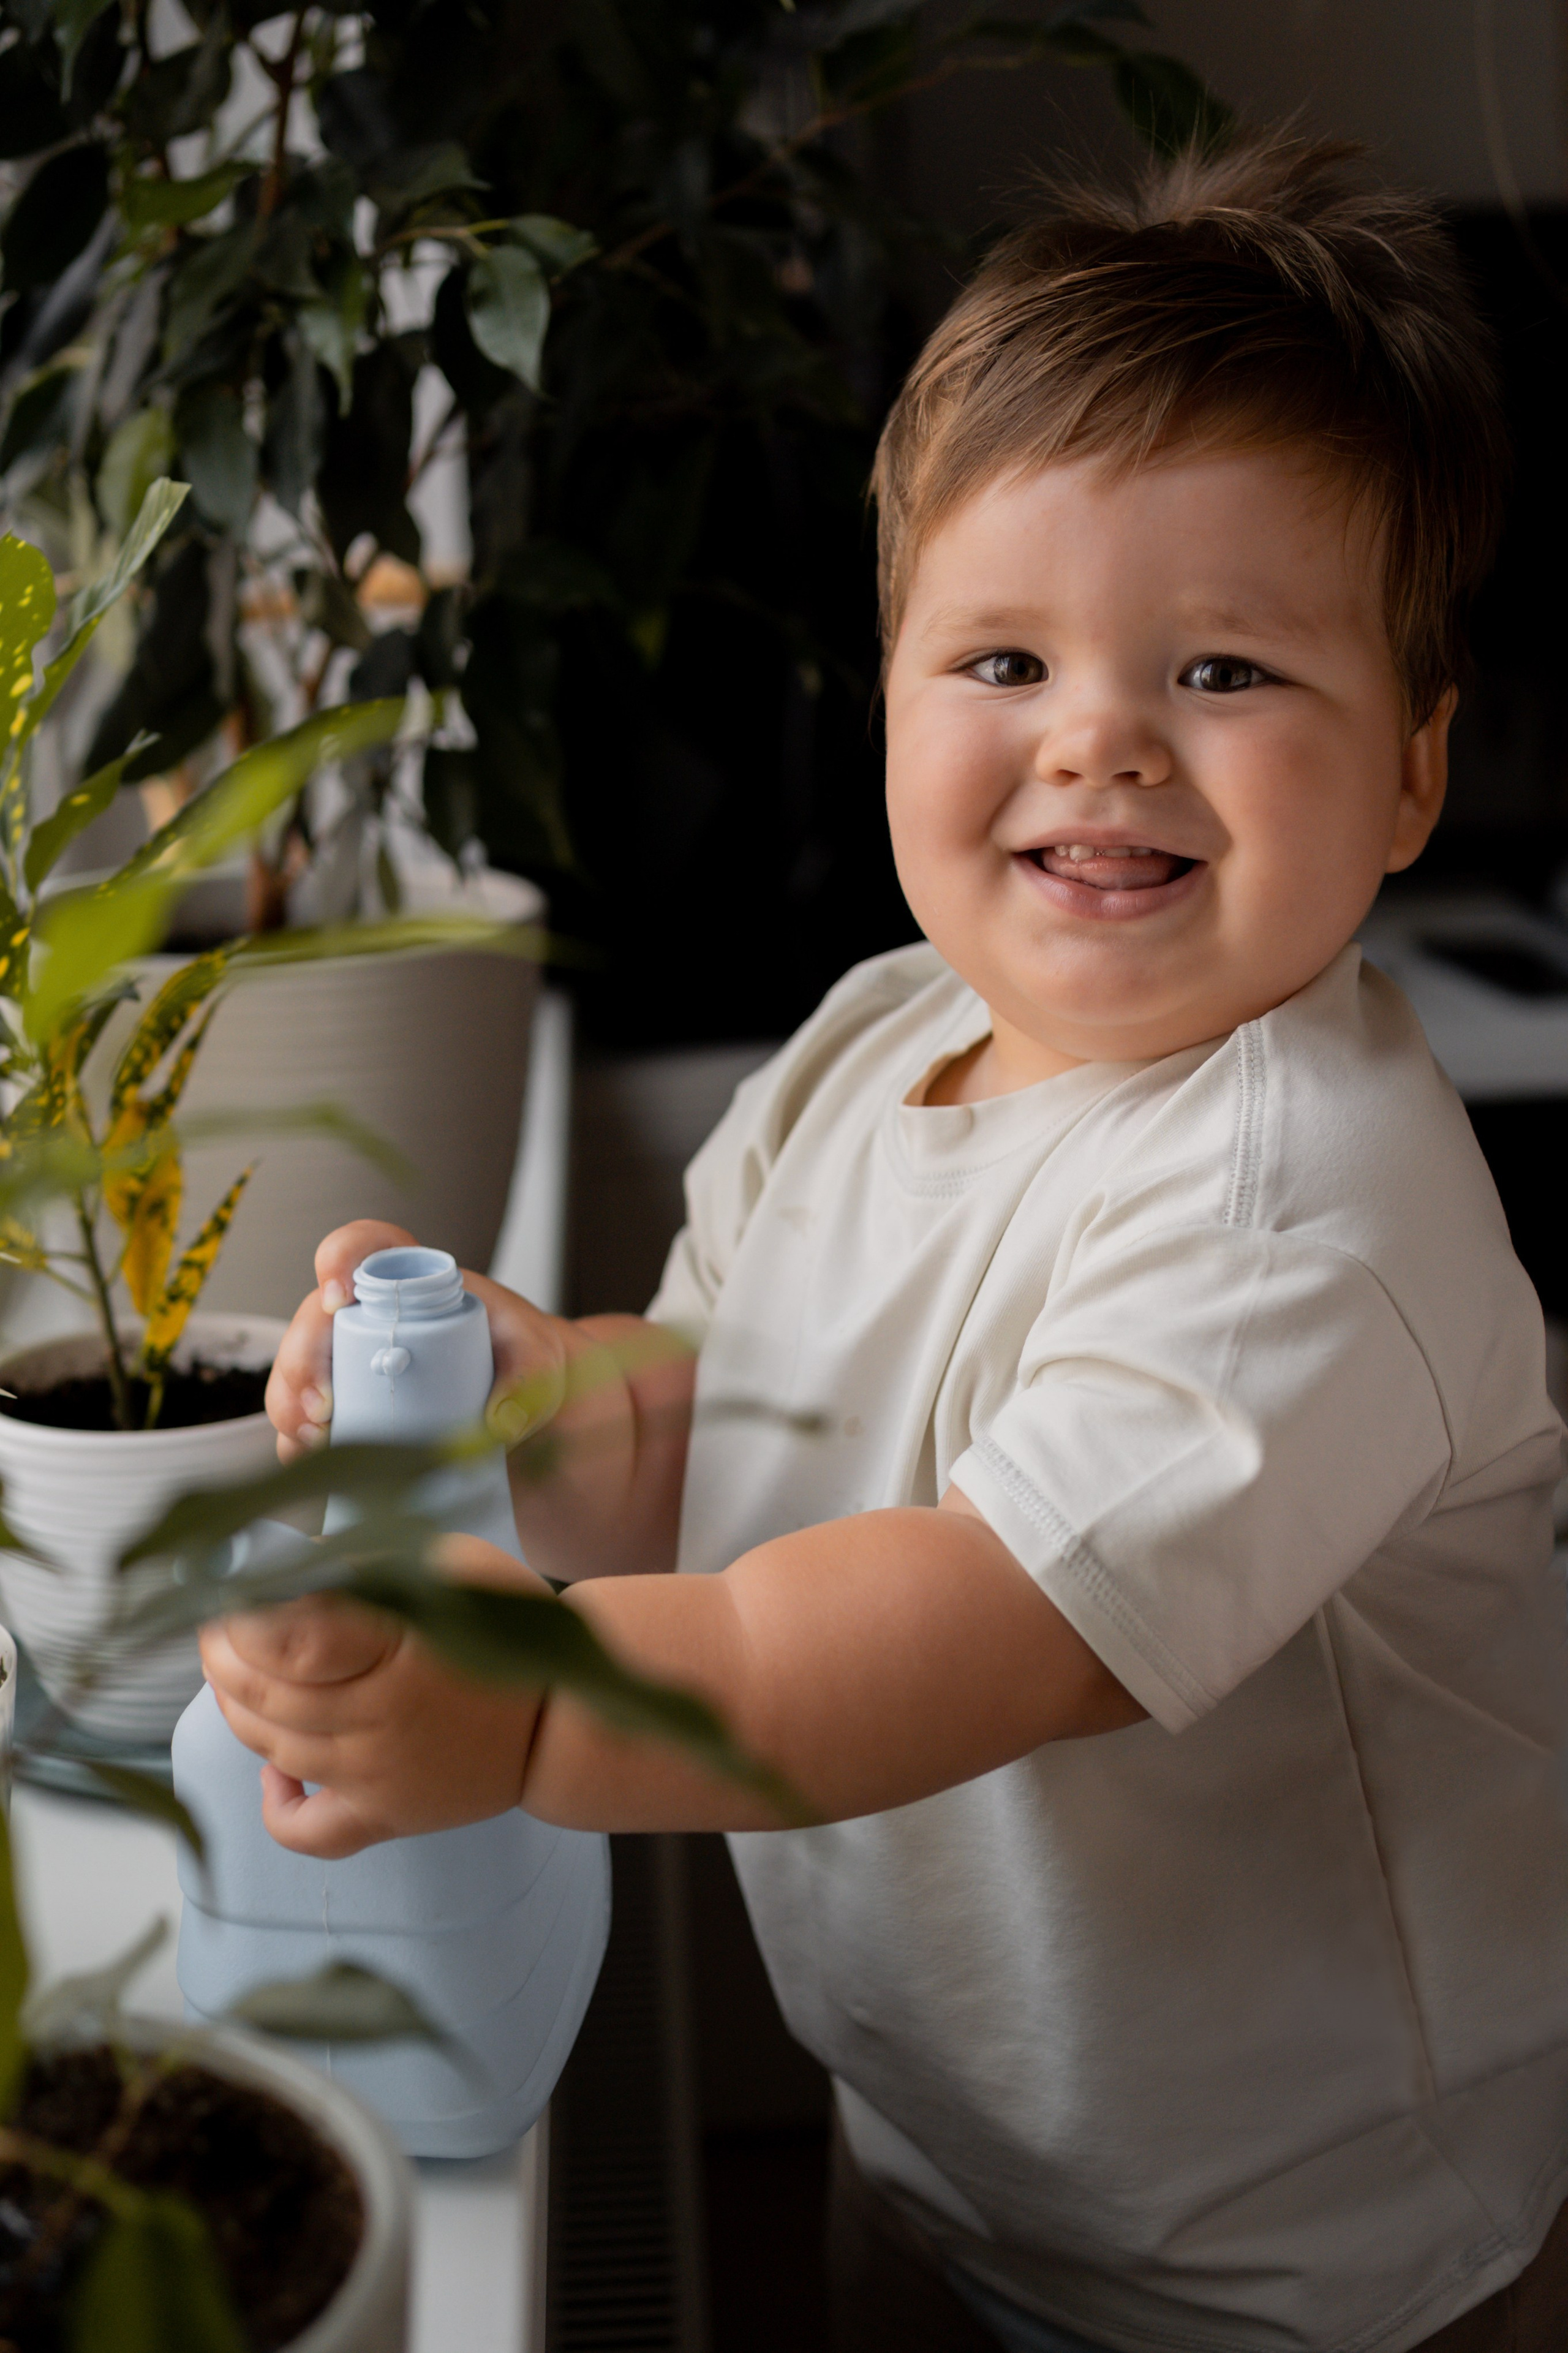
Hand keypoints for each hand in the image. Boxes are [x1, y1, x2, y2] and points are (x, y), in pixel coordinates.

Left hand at [199, 1537, 547, 1857]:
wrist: (563, 1715)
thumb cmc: (505, 1622)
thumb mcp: (451, 1563)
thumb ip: (371, 1556)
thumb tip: (284, 1554)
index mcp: (400, 1644)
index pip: (294, 1639)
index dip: (241, 1621)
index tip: (221, 1594)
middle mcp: (383, 1717)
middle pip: (269, 1695)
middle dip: (224, 1657)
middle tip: (212, 1628)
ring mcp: (380, 1776)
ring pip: (275, 1748)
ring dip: (236, 1709)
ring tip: (233, 1674)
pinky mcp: (387, 1816)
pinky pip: (310, 1832)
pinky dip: (276, 1806)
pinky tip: (274, 1770)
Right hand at [265, 1220, 572, 1464]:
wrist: (522, 1401)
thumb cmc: (519, 1357)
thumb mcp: (536, 1355)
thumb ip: (526, 1376)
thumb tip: (500, 1421)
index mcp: (410, 1280)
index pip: (365, 1247)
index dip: (341, 1257)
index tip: (340, 1295)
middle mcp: (366, 1317)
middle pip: (313, 1322)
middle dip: (304, 1360)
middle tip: (322, 1404)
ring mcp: (348, 1363)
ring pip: (296, 1373)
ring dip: (291, 1405)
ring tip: (315, 1439)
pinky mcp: (345, 1409)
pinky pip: (302, 1422)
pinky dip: (296, 1442)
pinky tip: (310, 1461)